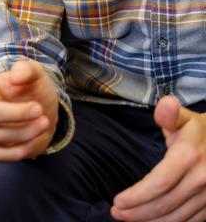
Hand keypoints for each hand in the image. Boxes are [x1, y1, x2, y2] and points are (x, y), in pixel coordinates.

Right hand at [0, 59, 58, 160]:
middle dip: (15, 114)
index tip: (21, 103)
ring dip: (23, 133)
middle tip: (39, 109)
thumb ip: (26, 70)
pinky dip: (17, 150)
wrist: (38, 108)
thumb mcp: (32, 72)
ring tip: (43, 122)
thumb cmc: (30, 87)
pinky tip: (34, 140)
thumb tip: (14, 78)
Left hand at [111, 96, 205, 220]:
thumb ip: (169, 114)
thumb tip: (166, 104)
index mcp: (188, 157)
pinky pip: (190, 221)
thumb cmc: (198, 130)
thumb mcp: (184, 118)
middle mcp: (201, 180)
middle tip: (117, 213)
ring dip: (150, 221)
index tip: (118, 201)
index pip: (159, 184)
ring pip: (177, 217)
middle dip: (137, 212)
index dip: (137, 196)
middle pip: (165, 204)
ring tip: (128, 219)